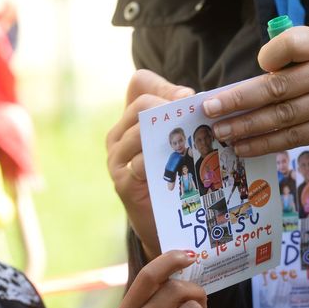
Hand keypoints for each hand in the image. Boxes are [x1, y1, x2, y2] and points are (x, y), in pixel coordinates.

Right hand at [107, 70, 194, 258]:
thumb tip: (193, 98)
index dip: (164, 85)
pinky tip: (176, 167)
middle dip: (170, 108)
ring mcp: (116, 160)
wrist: (163, 225)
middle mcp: (117, 137)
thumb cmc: (175, 180)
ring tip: (190, 142)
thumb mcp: (178, 143)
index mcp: (130, 122)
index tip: (184, 100)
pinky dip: (159, 161)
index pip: (139, 82)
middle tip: (193, 120)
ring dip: (168, 133)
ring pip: (139, 130)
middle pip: (141, 103)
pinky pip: (139, 163)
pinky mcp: (122, 183)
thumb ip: (182, 120)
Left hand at [202, 27, 308, 158]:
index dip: (272, 55)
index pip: (293, 44)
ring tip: (221, 132)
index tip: (255, 65)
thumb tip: (242, 83)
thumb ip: (286, 55)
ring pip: (282, 117)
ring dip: (246, 126)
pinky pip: (292, 138)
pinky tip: (241, 147)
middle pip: (278, 88)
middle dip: (238, 101)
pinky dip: (263, 144)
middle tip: (211, 109)